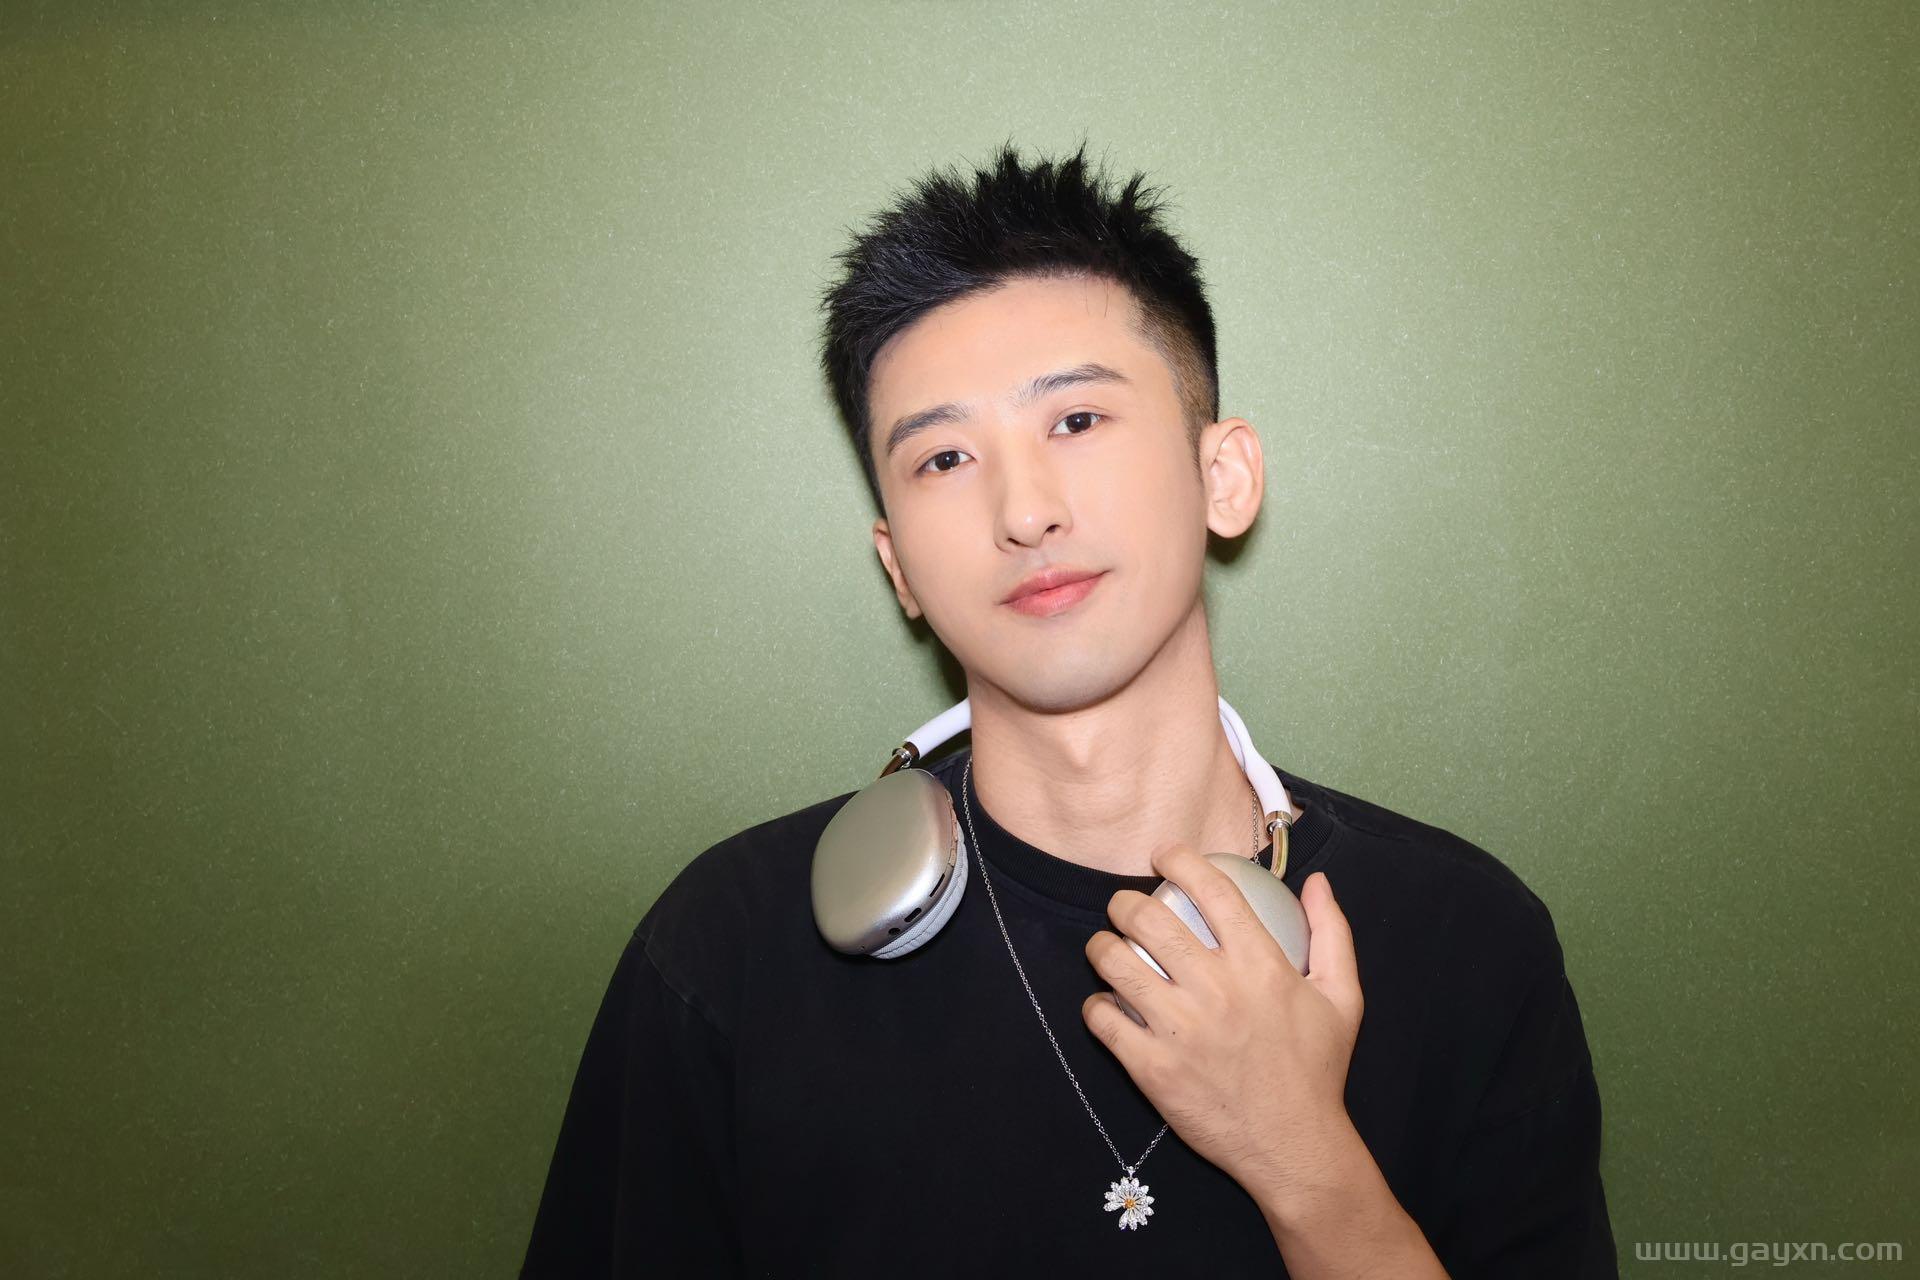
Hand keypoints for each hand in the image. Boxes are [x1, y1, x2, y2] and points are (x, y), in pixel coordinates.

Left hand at [1081, 844, 1364, 1202]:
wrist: (1294, 1146)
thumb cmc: (1317, 1070)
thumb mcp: (1343, 998)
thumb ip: (1333, 933)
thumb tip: (1316, 884)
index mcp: (1260, 964)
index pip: (1211, 890)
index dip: (1179, 860)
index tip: (1165, 857)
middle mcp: (1215, 988)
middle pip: (1147, 918)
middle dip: (1124, 902)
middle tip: (1124, 908)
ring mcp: (1179, 1029)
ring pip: (1115, 962)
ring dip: (1102, 946)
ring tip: (1106, 948)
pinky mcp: (1152, 1067)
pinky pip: (1102, 1019)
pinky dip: (1096, 1006)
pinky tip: (1106, 1005)